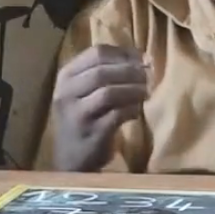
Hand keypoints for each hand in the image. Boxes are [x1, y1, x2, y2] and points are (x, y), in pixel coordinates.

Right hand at [50, 45, 150, 171]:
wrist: (71, 161)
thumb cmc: (83, 119)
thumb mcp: (84, 91)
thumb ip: (106, 71)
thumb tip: (143, 57)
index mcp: (66, 76)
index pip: (96, 52)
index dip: (123, 53)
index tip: (142, 58)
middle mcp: (66, 92)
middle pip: (103, 70)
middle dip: (130, 71)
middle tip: (148, 75)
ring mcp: (76, 114)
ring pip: (109, 92)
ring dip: (133, 89)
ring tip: (146, 92)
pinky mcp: (90, 133)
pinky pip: (116, 115)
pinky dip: (131, 109)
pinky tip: (136, 111)